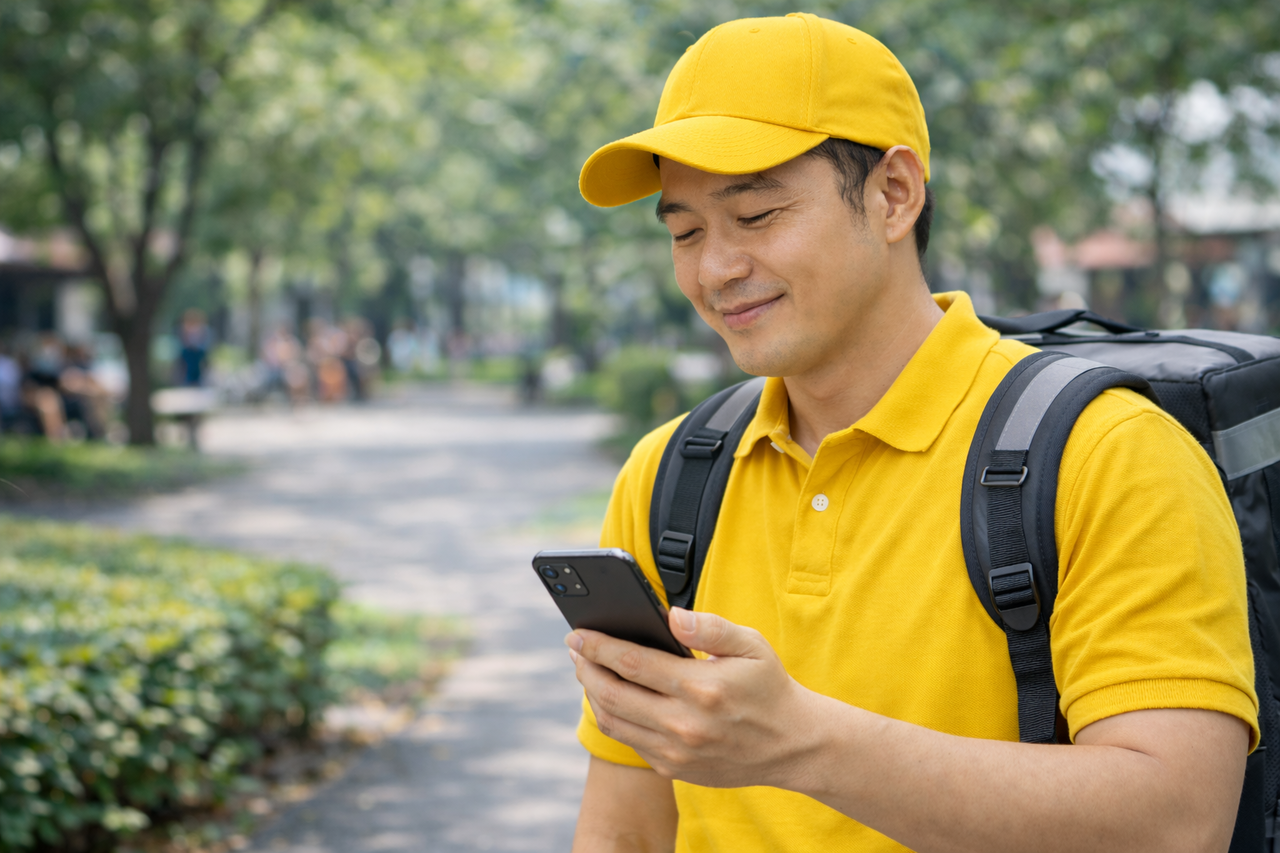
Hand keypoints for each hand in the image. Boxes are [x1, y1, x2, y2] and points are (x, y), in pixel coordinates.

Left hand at [567, 608, 826, 788]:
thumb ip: (711, 626)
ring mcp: (677, 752)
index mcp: (701, 688)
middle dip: (585, 668)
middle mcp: (684, 724)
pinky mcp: (674, 769)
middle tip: (574, 649)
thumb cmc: (769, 688)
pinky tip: (613, 697)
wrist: (793, 745)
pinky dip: (614, 716)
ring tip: (587, 670)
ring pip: (614, 722)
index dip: (598, 646)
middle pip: (612, 694)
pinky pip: (630, 741)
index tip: (578, 634)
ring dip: (593, 694)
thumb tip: (671, 615)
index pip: (632, 662)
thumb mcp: (751, 646)